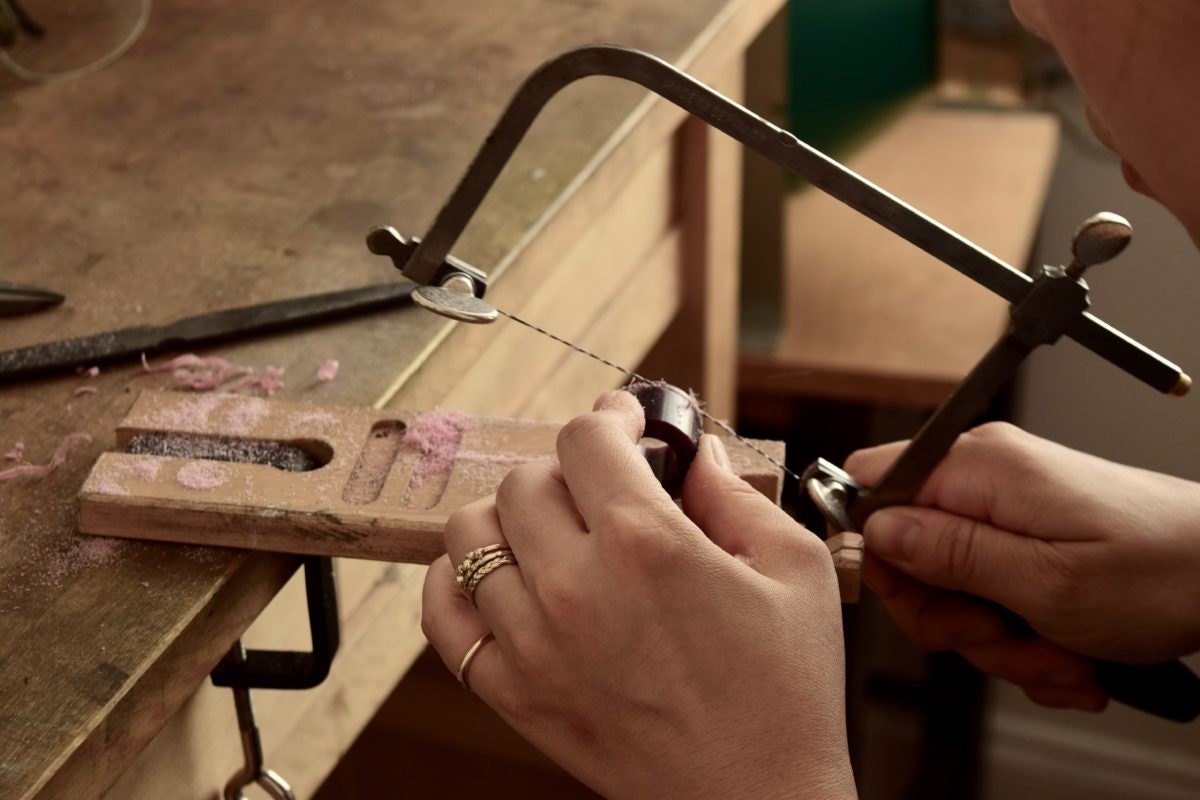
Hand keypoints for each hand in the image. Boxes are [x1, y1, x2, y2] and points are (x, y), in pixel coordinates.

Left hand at [422, 390, 855, 798]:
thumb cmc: (785, 692)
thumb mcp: (794, 570)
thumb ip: (735, 494)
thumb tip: (693, 452)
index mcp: (647, 544)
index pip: (586, 438)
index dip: (610, 417)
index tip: (627, 424)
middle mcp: (576, 585)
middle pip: (525, 478)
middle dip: (569, 469)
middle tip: (605, 489)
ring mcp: (533, 642)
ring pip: (470, 534)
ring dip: (510, 516)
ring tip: (552, 531)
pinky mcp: (512, 692)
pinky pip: (442, 615)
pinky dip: (455, 581)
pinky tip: (499, 576)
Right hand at [846, 422, 1199, 710]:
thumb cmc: (1164, 571)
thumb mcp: (1043, 582)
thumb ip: (948, 554)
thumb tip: (875, 531)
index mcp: (977, 468)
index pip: (870, 486)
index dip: (875, 550)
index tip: (911, 601)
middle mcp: (987, 477)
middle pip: (910, 550)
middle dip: (951, 616)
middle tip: (1000, 641)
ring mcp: (1010, 506)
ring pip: (954, 583)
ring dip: (997, 639)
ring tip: (1056, 658)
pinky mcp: (1032, 532)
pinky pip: (994, 589)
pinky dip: (1024, 632)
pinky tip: (1067, 652)